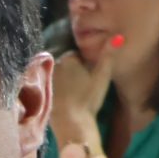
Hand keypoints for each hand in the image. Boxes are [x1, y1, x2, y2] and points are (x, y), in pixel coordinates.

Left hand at [49, 39, 116, 153]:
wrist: (71, 121)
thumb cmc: (89, 98)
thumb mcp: (102, 76)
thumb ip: (109, 55)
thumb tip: (118, 37)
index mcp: (68, 58)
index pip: (77, 57)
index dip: (84, 67)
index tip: (88, 80)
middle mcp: (53, 65)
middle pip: (65, 65)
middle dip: (72, 72)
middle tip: (80, 88)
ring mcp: (45, 77)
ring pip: (57, 75)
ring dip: (63, 81)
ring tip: (73, 95)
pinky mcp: (40, 90)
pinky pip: (48, 85)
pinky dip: (55, 89)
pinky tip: (63, 99)